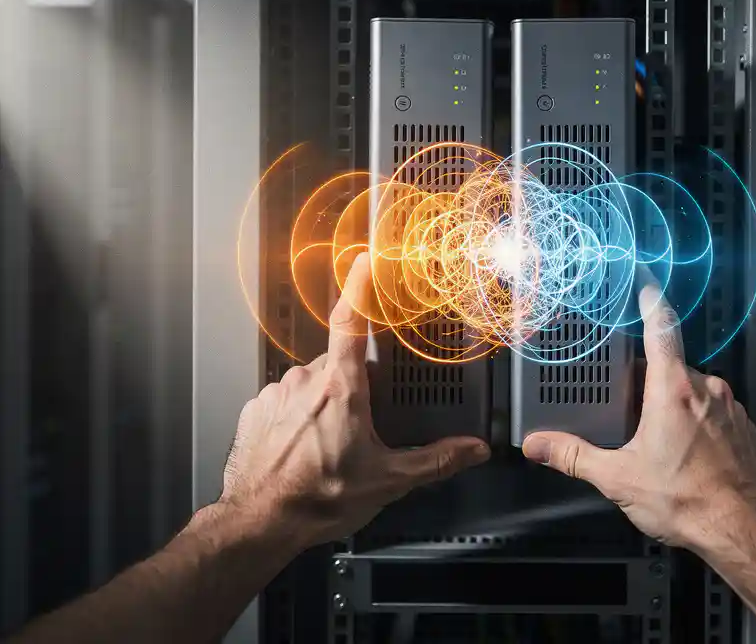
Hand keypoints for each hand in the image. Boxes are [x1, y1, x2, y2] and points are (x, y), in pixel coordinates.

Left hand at [220, 253, 490, 549]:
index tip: (366, 258)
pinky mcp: (256, 411)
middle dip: (356, 387)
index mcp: (341, 386)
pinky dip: (298, 419)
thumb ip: (435, 460)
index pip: (351, 320)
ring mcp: (276, 394)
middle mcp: (305, 380)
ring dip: (326, 405)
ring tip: (332, 448)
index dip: (360, 286)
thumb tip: (472, 450)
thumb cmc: (317, 499)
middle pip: (340, 364)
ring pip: (312, 384)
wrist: (258, 524)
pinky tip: (305, 450)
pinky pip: (287, 402)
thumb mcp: (388, 481)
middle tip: (366, 427)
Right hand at [521, 284, 755, 554]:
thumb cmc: (685, 500)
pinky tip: (688, 454)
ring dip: (677, 406)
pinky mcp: (744, 429)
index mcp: (672, 389)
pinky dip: (700, 425)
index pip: (662, 329)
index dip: (652, 305)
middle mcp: (706, 390)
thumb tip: (539, 444)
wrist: (739, 530)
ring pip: (695, 392)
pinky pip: (716, 413)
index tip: (646, 289)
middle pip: (672, 368)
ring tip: (661, 441)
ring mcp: (730, 408)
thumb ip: (574, 456)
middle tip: (633, 412)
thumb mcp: (617, 478)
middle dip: (651, 384)